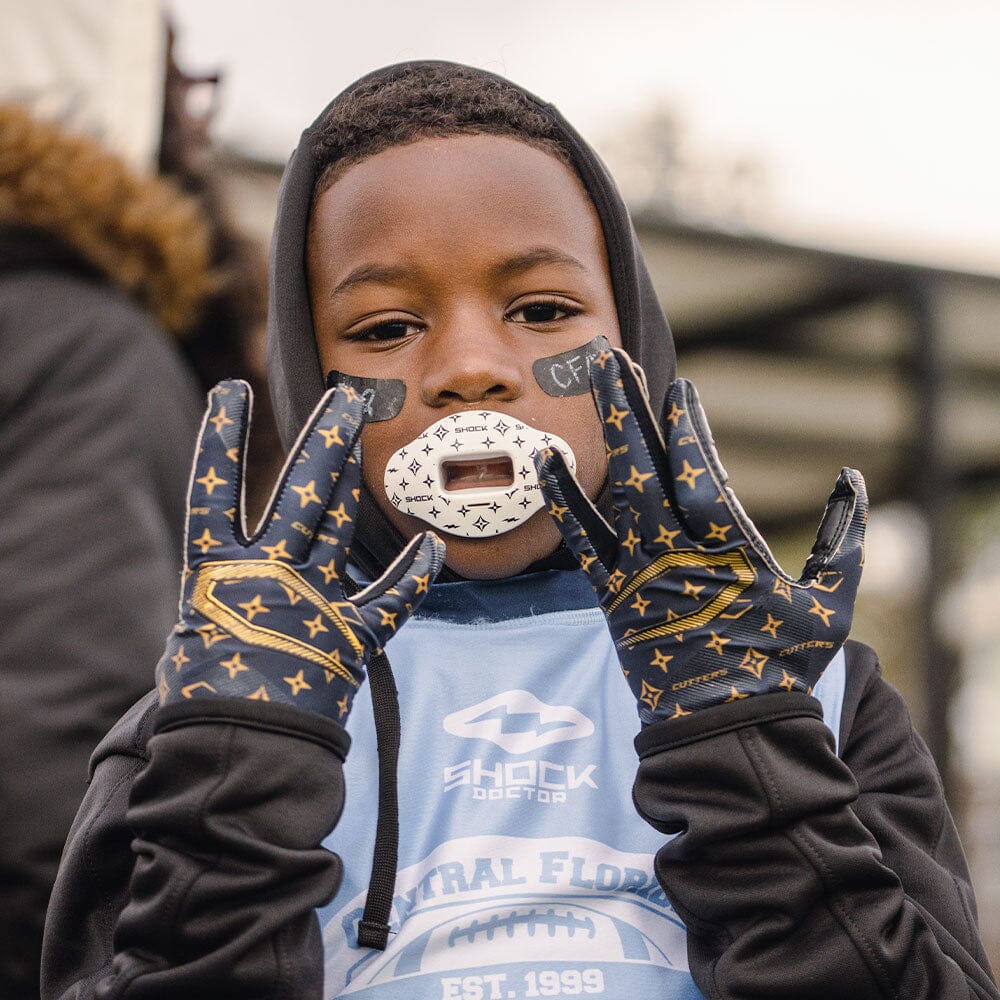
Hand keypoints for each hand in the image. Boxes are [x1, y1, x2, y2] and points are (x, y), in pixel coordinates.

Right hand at [156, 380, 444, 720]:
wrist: (240, 762)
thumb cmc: (204, 704)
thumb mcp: (192, 637)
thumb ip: (221, 595)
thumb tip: (231, 573)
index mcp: (215, 575)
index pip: (215, 493)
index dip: (222, 441)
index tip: (232, 391)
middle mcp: (267, 576)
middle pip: (298, 493)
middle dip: (323, 440)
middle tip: (343, 398)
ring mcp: (312, 602)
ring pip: (336, 524)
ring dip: (349, 476)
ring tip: (359, 432)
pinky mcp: (350, 638)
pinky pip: (392, 599)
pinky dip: (414, 573)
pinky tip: (432, 543)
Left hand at [536, 348, 866, 725]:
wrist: (724, 733)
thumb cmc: (781, 669)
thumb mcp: (830, 606)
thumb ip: (844, 543)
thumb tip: (851, 483)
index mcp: (729, 551)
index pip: (701, 474)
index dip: (688, 428)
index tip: (678, 389)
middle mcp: (675, 553)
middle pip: (646, 465)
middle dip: (628, 408)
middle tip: (608, 358)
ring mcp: (637, 572)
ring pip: (613, 490)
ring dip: (600, 434)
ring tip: (583, 388)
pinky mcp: (612, 594)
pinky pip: (581, 539)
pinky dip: (563, 498)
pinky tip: (543, 459)